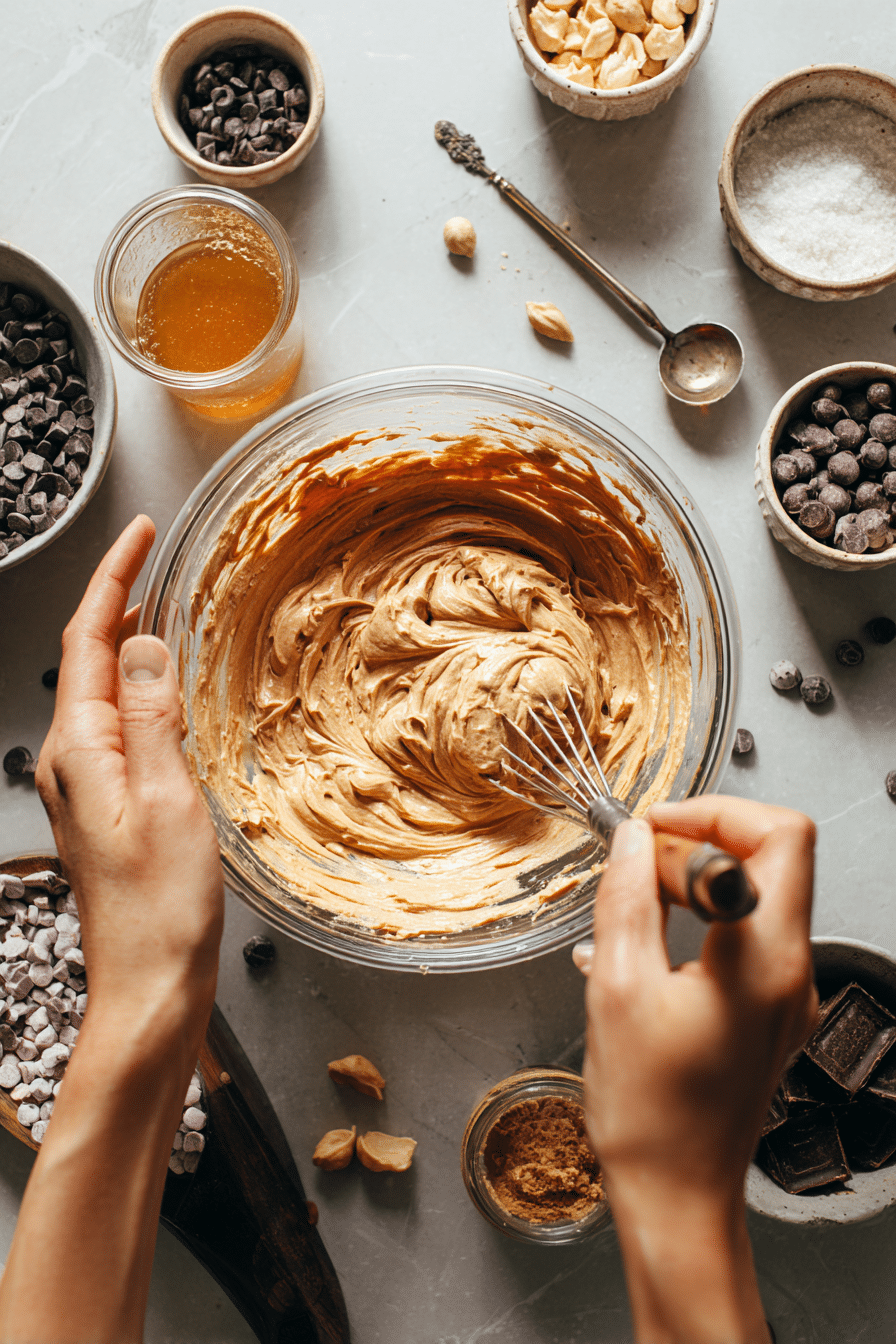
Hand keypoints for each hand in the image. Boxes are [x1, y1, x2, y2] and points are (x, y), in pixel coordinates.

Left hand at [0, 518, 224, 1343]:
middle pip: (89, 660)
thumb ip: (154, 715)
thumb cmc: (161, 908)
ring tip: (163, 607)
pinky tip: (168, 692)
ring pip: (105, 692)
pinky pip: (121, 727)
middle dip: (118, 600)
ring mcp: (87, 787)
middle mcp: (73, 762)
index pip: (90, 639)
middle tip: (156, 556)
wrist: (149, 988)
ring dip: (130, 643)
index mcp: (81, 750)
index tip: (141, 532)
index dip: (114, 578)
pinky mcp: (108, 809)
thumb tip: (148, 642)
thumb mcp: (167, 799)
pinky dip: (142, 691)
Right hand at [580, 796, 815, 1343]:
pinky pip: (747, 934)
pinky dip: (701, 920)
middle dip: (703, 839)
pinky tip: (645, 947)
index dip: (710, 813)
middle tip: (641, 865)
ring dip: (697, 881)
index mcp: (763, 960)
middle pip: (776, 854)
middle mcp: (792, 971)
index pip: (776, 835)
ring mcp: (788, 993)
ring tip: (635, 908)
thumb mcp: (617, 989)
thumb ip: (625, 899)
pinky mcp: (771, 1011)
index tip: (652, 830)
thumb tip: (630, 840)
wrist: (678, 1198)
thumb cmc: (651, 1116)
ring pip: (760, 892)